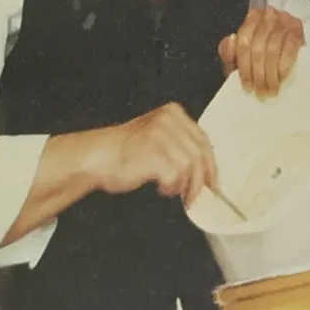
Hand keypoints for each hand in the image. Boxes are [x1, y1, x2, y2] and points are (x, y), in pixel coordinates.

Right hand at [95, 101, 219, 204]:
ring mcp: (160, 135)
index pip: (203, 141)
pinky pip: (175, 176)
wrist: (96, 156)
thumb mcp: (158, 138)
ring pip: (190, 167)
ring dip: (184, 185)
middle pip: (200, 154)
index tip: (213, 182)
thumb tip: (205, 170)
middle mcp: (168, 120)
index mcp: (173, 113)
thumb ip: (181, 146)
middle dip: (201, 180)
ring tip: (172, 190)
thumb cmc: (124, 151)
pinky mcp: (153, 152)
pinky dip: (171, 187)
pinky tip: (161, 187)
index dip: (211, 165)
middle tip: (197, 195)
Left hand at [219, 6, 304, 94]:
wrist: (293, 46)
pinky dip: (284, 67)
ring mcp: (285, 22)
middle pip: (258, 48)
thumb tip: (231, 41)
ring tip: (271, 90)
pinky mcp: (298, 31)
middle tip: (261, 93)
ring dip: (271, 74)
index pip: (243, 43)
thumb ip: (230, 51)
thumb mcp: (243, 53)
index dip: (244, 68)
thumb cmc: (266, 50)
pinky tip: (282, 79)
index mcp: (252, 18)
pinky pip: (289, 50)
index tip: (247, 87)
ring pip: (272, 50)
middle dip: (258, 74)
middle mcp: (268, 16)